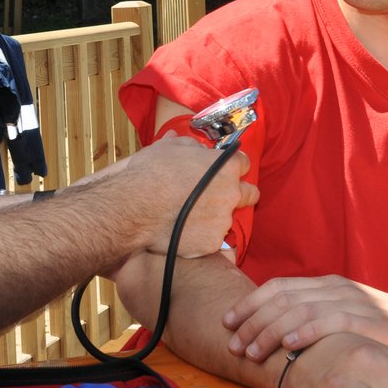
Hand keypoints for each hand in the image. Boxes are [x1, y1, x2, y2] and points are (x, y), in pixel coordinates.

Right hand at [112, 136, 257, 258]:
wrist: (137, 206)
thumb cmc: (152, 172)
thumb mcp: (167, 148)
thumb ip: (186, 144)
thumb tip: (190, 144)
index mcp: (225, 166)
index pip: (243, 163)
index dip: (232, 166)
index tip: (222, 170)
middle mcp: (231, 193)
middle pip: (250, 193)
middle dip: (241, 194)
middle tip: (220, 196)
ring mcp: (223, 220)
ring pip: (227, 219)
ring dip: (214, 217)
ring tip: (191, 218)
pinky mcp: (211, 243)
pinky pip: (210, 240)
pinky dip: (200, 237)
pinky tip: (182, 232)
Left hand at [225, 274, 387, 368]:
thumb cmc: (385, 332)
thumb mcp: (346, 320)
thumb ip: (317, 321)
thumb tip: (276, 336)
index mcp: (327, 286)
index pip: (278, 288)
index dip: (249, 304)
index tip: (226, 323)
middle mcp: (335, 289)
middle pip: (280, 297)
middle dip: (250, 320)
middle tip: (231, 343)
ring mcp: (352, 302)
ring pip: (298, 308)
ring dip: (269, 330)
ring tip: (250, 350)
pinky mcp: (369, 321)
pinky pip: (330, 321)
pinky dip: (305, 330)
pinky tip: (287, 344)